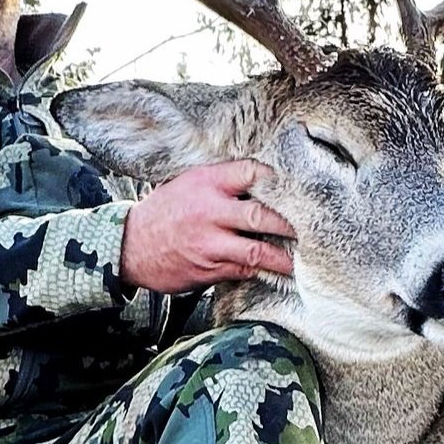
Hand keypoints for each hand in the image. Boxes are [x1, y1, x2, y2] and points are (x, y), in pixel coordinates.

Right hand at [120, 160, 296, 293]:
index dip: (276, 178)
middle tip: (312, 227)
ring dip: (284, 256)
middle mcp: (210, 212)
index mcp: (205, 183)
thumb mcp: (188, 183)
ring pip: (257, 250)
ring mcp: (210, 243)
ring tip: (305, 258)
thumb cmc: (164, 211)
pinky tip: (280, 272)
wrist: (130, 246)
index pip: (250, 172)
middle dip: (289, 223)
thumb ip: (222, 181)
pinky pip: (244, 269)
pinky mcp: (210, 269)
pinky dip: (263, 270)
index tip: (298, 185)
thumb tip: (263, 180)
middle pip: (260, 214)